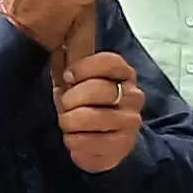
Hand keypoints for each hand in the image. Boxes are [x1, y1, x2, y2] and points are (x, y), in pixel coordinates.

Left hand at [54, 48, 145, 173]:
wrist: (99, 142)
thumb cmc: (84, 105)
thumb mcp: (75, 80)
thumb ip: (68, 62)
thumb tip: (58, 47)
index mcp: (124, 74)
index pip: (109, 62)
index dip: (83, 68)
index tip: (66, 77)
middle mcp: (133, 96)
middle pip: (98, 89)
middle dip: (70, 99)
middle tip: (64, 106)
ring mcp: (132, 121)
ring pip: (92, 117)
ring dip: (69, 122)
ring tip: (68, 124)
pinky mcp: (125, 145)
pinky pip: (91, 141)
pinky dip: (74, 141)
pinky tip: (74, 139)